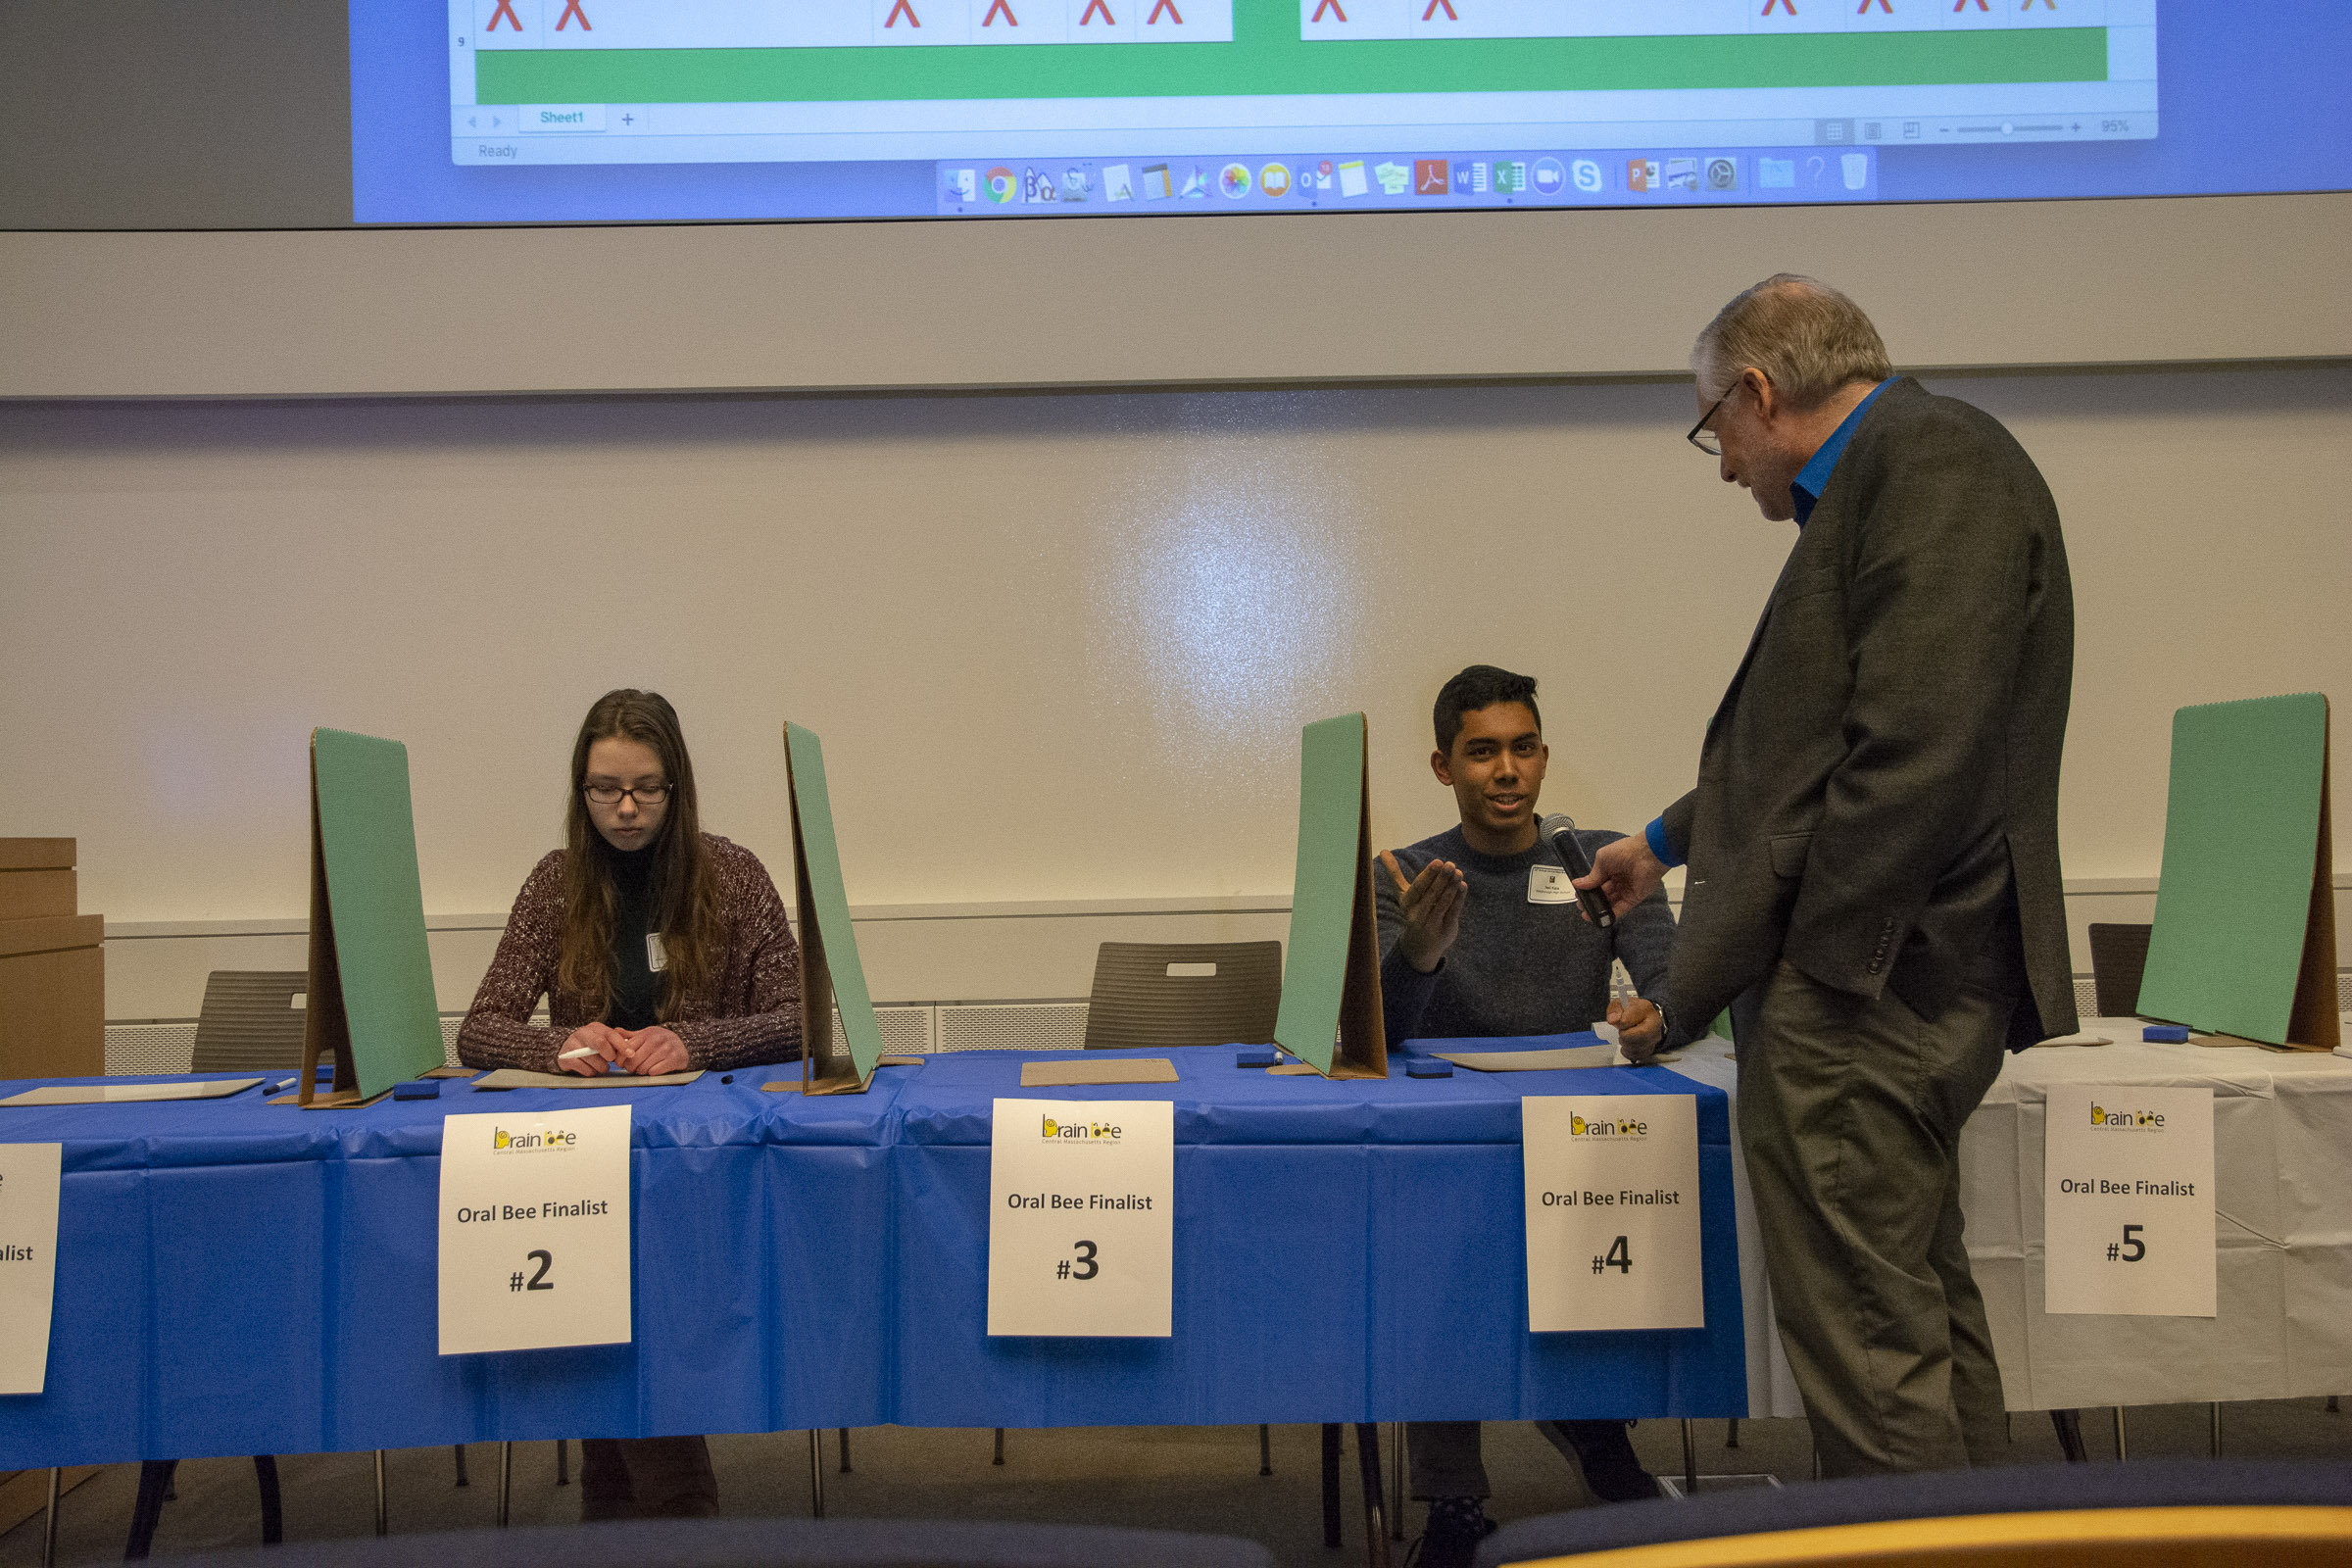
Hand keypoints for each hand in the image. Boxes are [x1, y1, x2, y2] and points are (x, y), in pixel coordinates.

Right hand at [556, 1022, 625, 1075]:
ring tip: (602, 1067)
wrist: (566, 1051)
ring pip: (592, 1059)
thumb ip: (616, 1042)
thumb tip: (631, 1049)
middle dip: (609, 1054)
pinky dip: (591, 1072)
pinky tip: (591, 1069)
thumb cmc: (590, 1046)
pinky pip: (584, 1069)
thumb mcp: (603, 1039)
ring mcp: (572, 1045)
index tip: (631, 1054)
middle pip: (600, 1042)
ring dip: (601, 1067)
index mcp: (595, 1028)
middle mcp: (583, 1033)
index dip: (622, 1044)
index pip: (611, 1034)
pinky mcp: (565, 1058)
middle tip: (611, 1060)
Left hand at [614, 1024, 688, 1075]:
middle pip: (633, 1060)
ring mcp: (666, 1049)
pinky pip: (655, 1071)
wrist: (683, 1045)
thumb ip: (630, 1035)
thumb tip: (615, 1030)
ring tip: (643, 1069)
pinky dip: (652, 1073)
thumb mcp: (646, 1035)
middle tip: (632, 1069)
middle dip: (630, 1068)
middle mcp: (656, 1040)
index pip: (626, 1048)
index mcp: (646, 1034)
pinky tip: (653, 1070)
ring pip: (643, 1067)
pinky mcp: (674, 1059)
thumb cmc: (660, 1041)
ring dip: (641, 1071)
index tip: (621, 1064)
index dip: (620, 1059)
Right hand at [1382, 851, 1467, 973]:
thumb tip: (1383, 850)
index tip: (1438, 862)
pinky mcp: (1446, 929)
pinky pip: (1453, 911)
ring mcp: (1432, 924)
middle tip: (1450, 864)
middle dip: (1442, 878)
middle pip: (1431, 894)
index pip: (1418, 888)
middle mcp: (1418, 915)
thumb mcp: (1402, 894)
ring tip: (1459, 872)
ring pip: (1443, 902)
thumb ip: (1394, 873)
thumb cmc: (1412, 912)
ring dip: (1452, 887)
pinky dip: (1459, 898)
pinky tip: (1462, 885)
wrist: (1418, 948)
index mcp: (1407, 904)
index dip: (1428, 875)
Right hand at [1578, 833, 1665, 921]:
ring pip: (1610, 902)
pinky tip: (1600, 919)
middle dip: (1593, 900)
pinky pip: (1621, 908)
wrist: (1647, 855)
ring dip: (1599, 909)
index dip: (1588, 889)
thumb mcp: (1602, 860)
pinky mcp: (1633, 899)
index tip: (1579, 896)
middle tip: (1582, 907)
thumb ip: (1592, 876)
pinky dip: (1611, 915)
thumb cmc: (1624, 852)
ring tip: (1587, 914)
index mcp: (1610, 869)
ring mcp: (1626, 890)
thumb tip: (1577, 884)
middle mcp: (1618, 880)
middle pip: (1603, 894)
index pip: (1597, 882)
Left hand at [1609, 996, 1663, 1061]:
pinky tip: (1628, 1045)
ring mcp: (1655, 1036)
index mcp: (1645, 1008)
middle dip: (1625, 1037)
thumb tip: (1613, 1020)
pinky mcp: (1652, 1047)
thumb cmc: (1630, 1011)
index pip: (1628, 1020)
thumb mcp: (1619, 1004)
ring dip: (1626, 1045)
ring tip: (1625, 1038)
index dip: (1621, 1024)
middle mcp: (1654, 1022)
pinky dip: (1629, 1052)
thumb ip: (1615, 1010)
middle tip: (1622, 1033)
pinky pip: (1638, 1055)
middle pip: (1640, 1036)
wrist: (1641, 1016)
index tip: (1620, 1023)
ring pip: (1638, 1048)